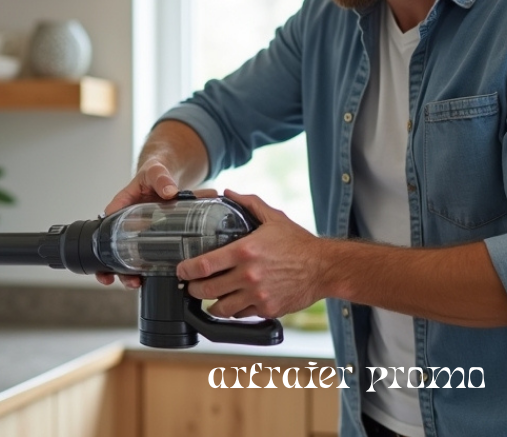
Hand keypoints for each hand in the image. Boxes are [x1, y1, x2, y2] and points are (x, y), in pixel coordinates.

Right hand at [95, 156, 216, 287]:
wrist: (169, 177)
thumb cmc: (155, 172)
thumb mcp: (156, 171)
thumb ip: (161, 178)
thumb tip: (169, 191)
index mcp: (122, 204)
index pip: (107, 222)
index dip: (102, 240)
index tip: (103, 257)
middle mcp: (127, 221)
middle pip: (113, 246)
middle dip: (112, 265)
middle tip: (117, 277)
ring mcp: (139, 232)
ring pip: (127, 256)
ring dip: (128, 272)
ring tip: (135, 283)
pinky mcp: (152, 238)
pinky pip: (147, 255)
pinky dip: (148, 269)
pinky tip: (151, 279)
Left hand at [176, 190, 326, 318]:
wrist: (325, 268)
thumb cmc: (298, 243)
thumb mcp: (273, 218)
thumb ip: (248, 203)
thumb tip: (228, 192)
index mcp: (244, 251)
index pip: (203, 265)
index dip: (186, 270)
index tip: (181, 270)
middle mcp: (248, 275)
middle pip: (206, 290)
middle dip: (193, 289)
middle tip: (190, 286)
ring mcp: (257, 295)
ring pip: (221, 308)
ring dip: (211, 304)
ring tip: (208, 298)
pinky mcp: (267, 309)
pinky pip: (241, 315)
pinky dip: (233, 311)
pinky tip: (232, 303)